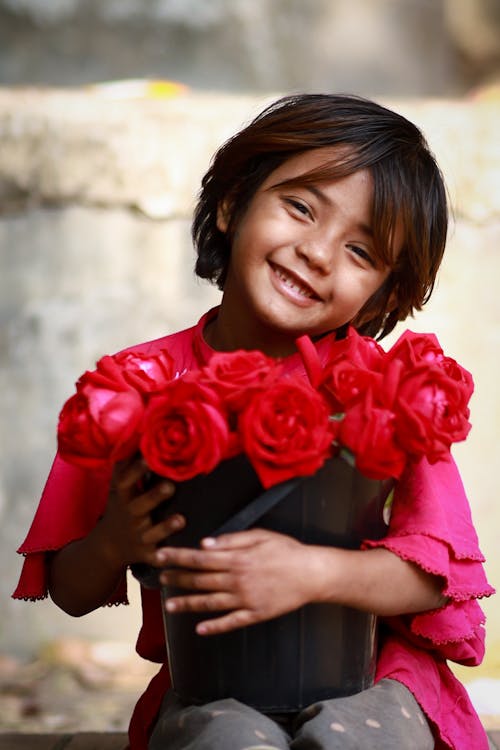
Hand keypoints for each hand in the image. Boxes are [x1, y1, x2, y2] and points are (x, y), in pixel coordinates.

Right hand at [99, 456, 185, 569]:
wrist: (108, 547)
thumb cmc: (121, 507)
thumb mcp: (118, 486)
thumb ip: (127, 462)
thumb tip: (138, 428)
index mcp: (123, 497)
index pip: (126, 482)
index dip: (136, 470)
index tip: (149, 457)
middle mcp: (130, 516)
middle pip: (140, 506)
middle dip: (154, 496)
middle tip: (170, 485)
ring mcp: (138, 536)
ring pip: (152, 533)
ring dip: (165, 527)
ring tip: (180, 519)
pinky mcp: (147, 555)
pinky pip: (158, 558)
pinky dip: (167, 558)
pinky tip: (178, 556)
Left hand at [158, 529, 319, 634]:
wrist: (312, 574)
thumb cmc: (286, 550)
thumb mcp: (260, 535)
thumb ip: (231, 540)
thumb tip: (205, 544)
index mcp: (237, 559)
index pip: (200, 558)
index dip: (178, 557)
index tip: (160, 555)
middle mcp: (237, 580)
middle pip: (200, 580)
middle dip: (178, 578)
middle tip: (160, 577)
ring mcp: (246, 600)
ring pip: (210, 603)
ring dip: (188, 604)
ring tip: (169, 606)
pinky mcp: (255, 614)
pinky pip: (231, 622)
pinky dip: (214, 627)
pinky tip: (199, 629)